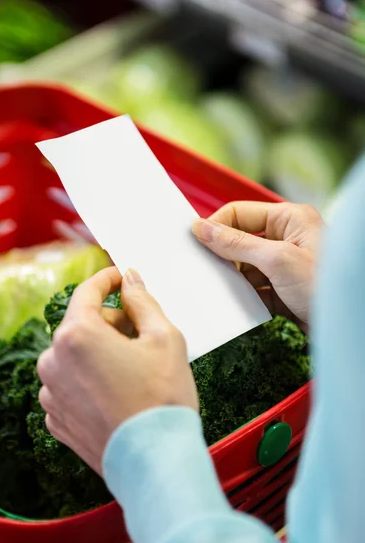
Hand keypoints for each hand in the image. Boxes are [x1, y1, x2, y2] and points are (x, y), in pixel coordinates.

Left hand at [37, 267, 197, 475]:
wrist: (155, 462)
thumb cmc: (163, 398)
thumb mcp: (164, 337)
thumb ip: (142, 300)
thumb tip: (130, 279)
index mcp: (75, 335)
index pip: (87, 291)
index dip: (107, 279)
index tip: (120, 277)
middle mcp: (53, 361)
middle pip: (81, 324)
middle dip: (110, 322)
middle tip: (142, 334)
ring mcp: (51, 393)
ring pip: (75, 355)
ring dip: (99, 352)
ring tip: (133, 370)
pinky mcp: (56, 419)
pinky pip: (71, 384)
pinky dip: (90, 380)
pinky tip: (118, 393)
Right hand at [192, 201, 322, 331]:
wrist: (350, 329)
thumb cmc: (325, 285)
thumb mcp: (278, 260)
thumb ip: (237, 243)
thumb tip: (202, 228)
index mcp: (290, 219)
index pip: (240, 213)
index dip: (216, 226)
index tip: (193, 242)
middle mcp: (287, 239)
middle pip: (240, 240)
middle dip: (222, 255)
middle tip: (199, 267)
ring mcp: (285, 267)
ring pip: (245, 267)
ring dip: (231, 278)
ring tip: (215, 288)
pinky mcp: (283, 292)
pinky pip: (254, 289)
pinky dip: (242, 297)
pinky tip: (233, 304)